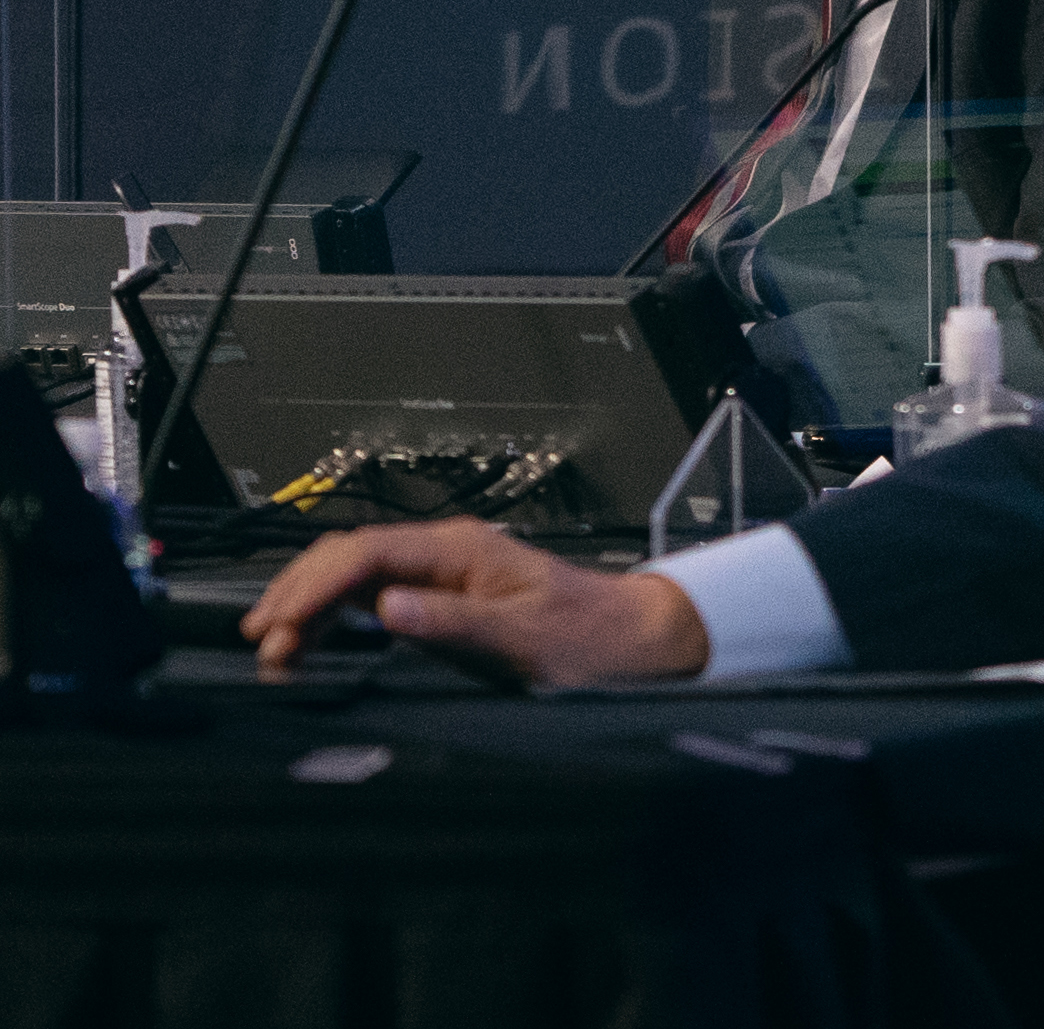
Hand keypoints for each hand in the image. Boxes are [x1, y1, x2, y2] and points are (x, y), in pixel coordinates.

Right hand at [240, 517, 710, 687]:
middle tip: (261, 641)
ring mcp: (444, 570)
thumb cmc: (586, 637)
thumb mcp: (519, 639)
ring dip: (311, 605)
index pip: (366, 553)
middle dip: (297, 593)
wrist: (629, 638)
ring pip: (356, 575)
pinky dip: (338, 616)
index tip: (279, 625)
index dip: (313, 587)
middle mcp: (448, 551)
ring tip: (275, 648)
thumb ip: (450, 622)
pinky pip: (375, 594)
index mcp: (462, 548)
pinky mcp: (444, 594)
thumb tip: (387, 607)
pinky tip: (315, 640)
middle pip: (349, 556)